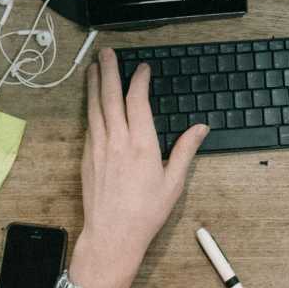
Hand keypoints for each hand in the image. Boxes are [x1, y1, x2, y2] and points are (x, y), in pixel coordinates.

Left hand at [71, 48, 208, 287]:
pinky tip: (91, 101)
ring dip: (94, 84)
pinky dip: (90, 107)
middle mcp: (117, 141)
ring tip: (93, 67)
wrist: (112, 235)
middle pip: (110, 97)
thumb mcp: (173, 183)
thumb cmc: (145, 213)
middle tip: (106, 52)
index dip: (139, 80)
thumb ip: (186, 150)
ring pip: (95, 107)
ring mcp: (99, 148)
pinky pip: (89, 124)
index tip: (143, 68)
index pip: (138, 101)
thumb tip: (201, 128)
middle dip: (109, 71)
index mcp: (142, 145)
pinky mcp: (87, 157)